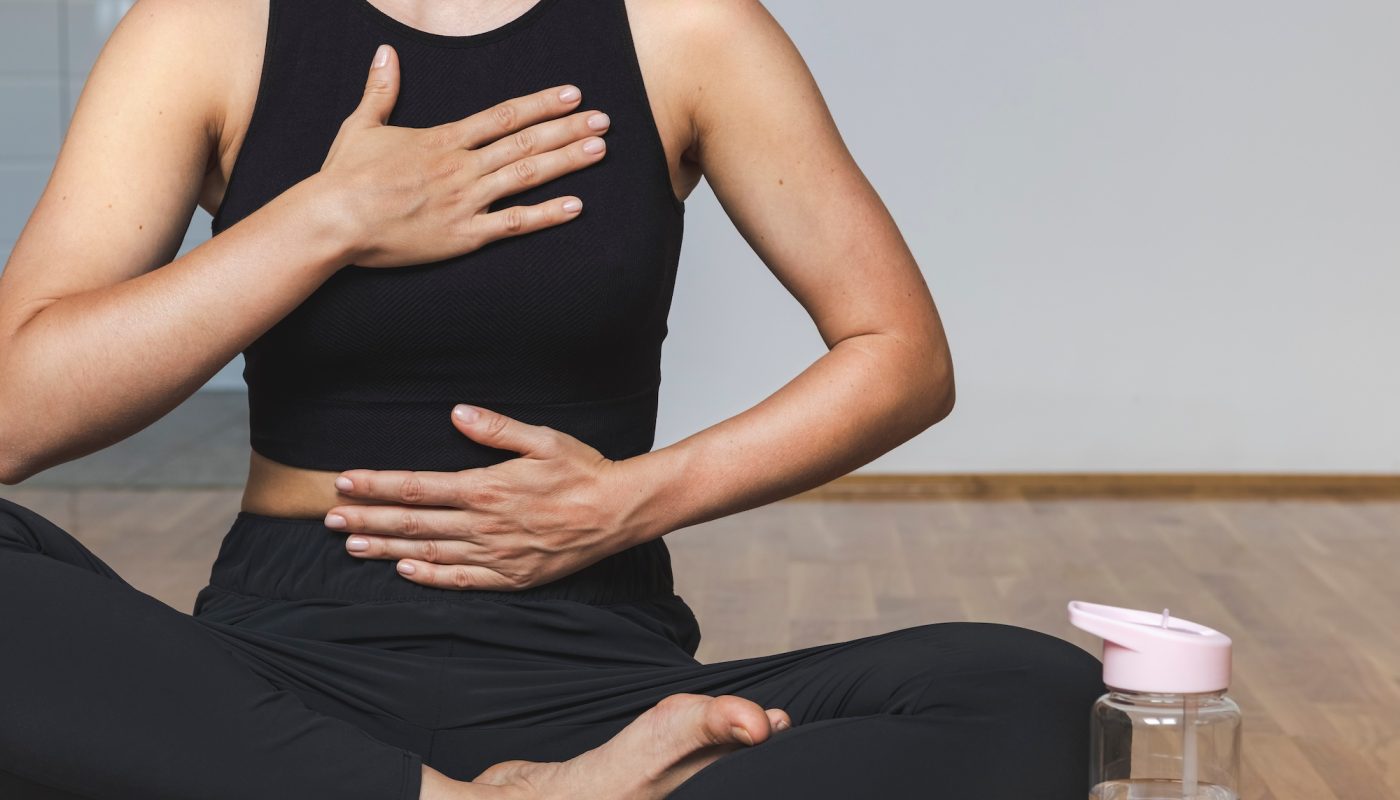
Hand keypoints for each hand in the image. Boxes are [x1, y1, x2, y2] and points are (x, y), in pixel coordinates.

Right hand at [320, 43, 610, 268]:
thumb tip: (384, 51)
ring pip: (526, 175)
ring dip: (567, 161)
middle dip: (568, 129)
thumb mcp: (362, 126)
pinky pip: (513, 223)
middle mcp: (462, 166)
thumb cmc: (344, 177)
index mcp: (443, 139)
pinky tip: (576, 207)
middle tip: (605, 120)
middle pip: (526, 141)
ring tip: (600, 150)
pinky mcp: (463, 235)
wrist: (333, 219)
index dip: (542, 103)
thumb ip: (380, 90)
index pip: (504, 115)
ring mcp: (466, 200)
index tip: (573, 94)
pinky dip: (546, 215)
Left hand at [324, 404, 651, 590]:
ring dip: (387, 547)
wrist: (618, 512)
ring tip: (352, 545)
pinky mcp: (511, 576)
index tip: (344, 482)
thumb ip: (496, 429)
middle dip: (368, 518)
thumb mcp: (542, 438)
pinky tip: (404, 571)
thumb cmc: (583, 471)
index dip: (377, 485)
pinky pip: (461, 579)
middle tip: (330, 519)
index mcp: (486, 488)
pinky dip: (429, 576)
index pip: (417, 487)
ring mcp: (496, 554)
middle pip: (413, 522)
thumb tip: (457, 413)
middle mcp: (484, 524)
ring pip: (429, 552)